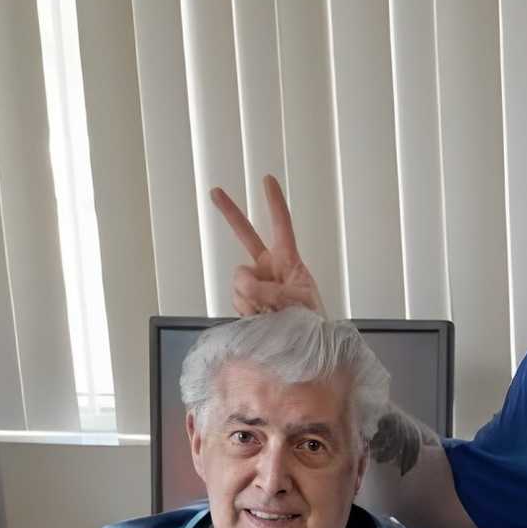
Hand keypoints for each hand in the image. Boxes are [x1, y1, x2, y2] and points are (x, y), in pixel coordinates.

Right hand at [211, 175, 326, 316]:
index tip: (268, 180)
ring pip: (239, 280)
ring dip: (252, 297)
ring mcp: (255, 284)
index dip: (274, 202)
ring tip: (271, 313)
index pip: (281, 225)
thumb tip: (245, 286)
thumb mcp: (298, 302)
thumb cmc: (311, 321)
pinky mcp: (245, 301)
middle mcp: (269, 268)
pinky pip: (237, 300)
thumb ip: (270, 291)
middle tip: (215, 191)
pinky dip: (247, 310)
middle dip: (230, 213)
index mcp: (288, 260)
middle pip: (246, 235)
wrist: (303, 347)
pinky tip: (260, 318)